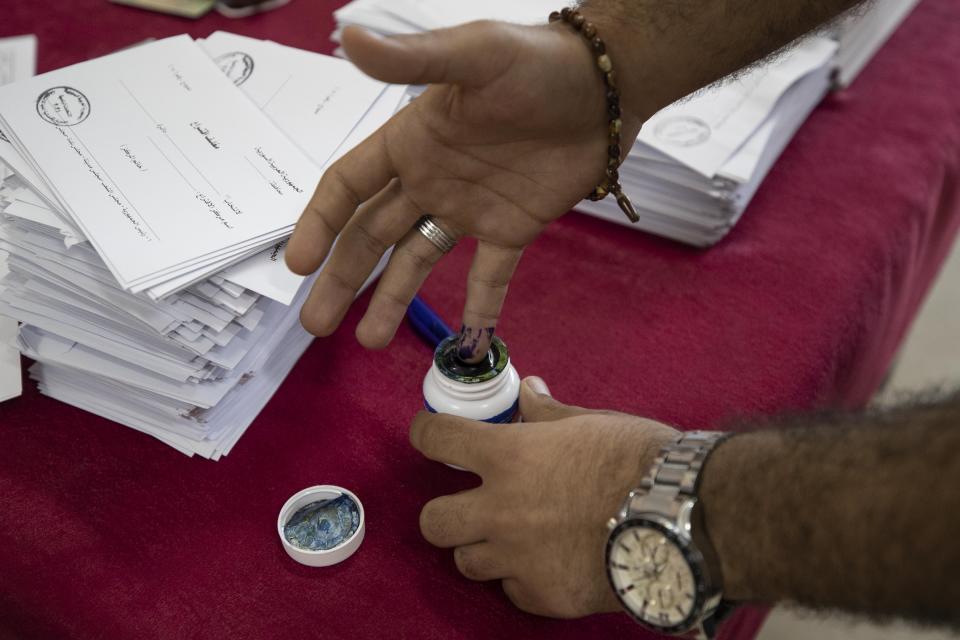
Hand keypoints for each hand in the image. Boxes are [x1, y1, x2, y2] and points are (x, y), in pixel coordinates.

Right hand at [285, 21, 643, 358]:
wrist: (606, 86)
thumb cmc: (538, 62)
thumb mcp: (474, 54)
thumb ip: (413, 59)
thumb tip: (350, 38)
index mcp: (410, 142)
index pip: (348, 186)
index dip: (320, 223)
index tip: (298, 265)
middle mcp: (430, 180)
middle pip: (371, 235)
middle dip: (342, 278)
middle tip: (317, 324)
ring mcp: (469, 209)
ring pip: (417, 261)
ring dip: (392, 300)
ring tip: (370, 342)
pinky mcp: (511, 229)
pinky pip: (489, 276)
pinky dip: (477, 307)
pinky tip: (464, 339)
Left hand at [409, 376, 678, 617]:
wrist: (685, 517)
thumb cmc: (640, 460)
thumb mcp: (589, 423)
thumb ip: (547, 412)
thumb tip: (529, 391)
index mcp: (508, 456)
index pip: (438, 439)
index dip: (426, 434)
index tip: (429, 435)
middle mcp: (501, 509)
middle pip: (432, 521)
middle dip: (445, 511)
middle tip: (471, 504)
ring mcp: (519, 558)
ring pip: (466, 562)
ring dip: (482, 548)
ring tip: (514, 538)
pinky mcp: (545, 595)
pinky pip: (512, 591)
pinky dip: (523, 579)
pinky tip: (548, 564)